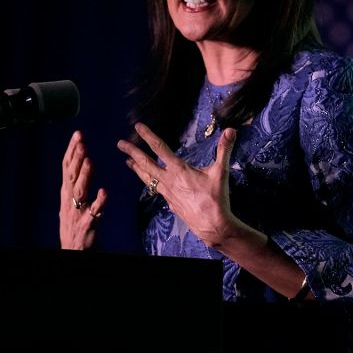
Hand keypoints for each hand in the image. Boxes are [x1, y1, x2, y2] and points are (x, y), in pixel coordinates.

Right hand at [59, 131, 106, 249]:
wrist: (72, 248)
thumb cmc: (74, 221)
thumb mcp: (71, 199)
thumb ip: (77, 181)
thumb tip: (84, 160)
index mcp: (66, 191)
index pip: (67, 166)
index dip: (71, 150)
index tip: (78, 134)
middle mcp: (68, 199)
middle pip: (71, 175)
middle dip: (76, 158)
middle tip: (82, 142)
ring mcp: (77, 211)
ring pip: (80, 191)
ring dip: (84, 176)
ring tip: (90, 161)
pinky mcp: (87, 223)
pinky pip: (94, 212)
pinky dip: (99, 201)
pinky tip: (104, 192)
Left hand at [118, 123, 245, 249]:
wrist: (212, 225)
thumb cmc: (216, 198)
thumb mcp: (221, 172)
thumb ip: (224, 150)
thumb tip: (231, 130)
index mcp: (179, 170)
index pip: (160, 148)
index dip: (148, 136)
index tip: (138, 127)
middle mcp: (169, 180)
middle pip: (146, 164)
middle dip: (132, 152)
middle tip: (120, 144)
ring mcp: (167, 193)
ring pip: (147, 178)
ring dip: (137, 168)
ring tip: (127, 162)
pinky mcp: (170, 203)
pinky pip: (156, 190)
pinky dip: (150, 183)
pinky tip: (151, 183)